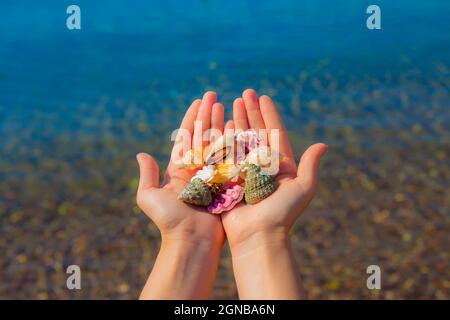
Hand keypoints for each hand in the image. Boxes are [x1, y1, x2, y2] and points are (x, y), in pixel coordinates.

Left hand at [137, 91, 225, 298]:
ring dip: (221, 122)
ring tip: (227, 103)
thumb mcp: (149, 197)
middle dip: (208, 114)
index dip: (192, 118)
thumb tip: (141, 154)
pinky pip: (231, 158)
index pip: (186, 137)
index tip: (198, 101)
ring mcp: (213, 175)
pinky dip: (234, 141)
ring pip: (218, 142)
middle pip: (203, 135)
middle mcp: (197, 170)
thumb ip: (147, 175)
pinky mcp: (227, 183)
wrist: (191, 242)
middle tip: (214, 95)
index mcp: (179, 170)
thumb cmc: (169, 221)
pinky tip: (238, 125)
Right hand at [221, 89, 327, 298]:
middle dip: (251, 112)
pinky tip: (222, 123)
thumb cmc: (282, 213)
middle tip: (245, 93)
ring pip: (241, 138)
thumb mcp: (303, 189)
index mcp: (281, 166)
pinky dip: (225, 137)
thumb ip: (310, 166)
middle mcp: (263, 165)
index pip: (275, 133)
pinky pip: (227, 153)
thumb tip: (323, 145)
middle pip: (257, 132)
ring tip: (232, 102)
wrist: (258, 236)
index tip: (264, 97)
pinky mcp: (230, 178)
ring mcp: (245, 170)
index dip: (269, 115)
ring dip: (238, 119)